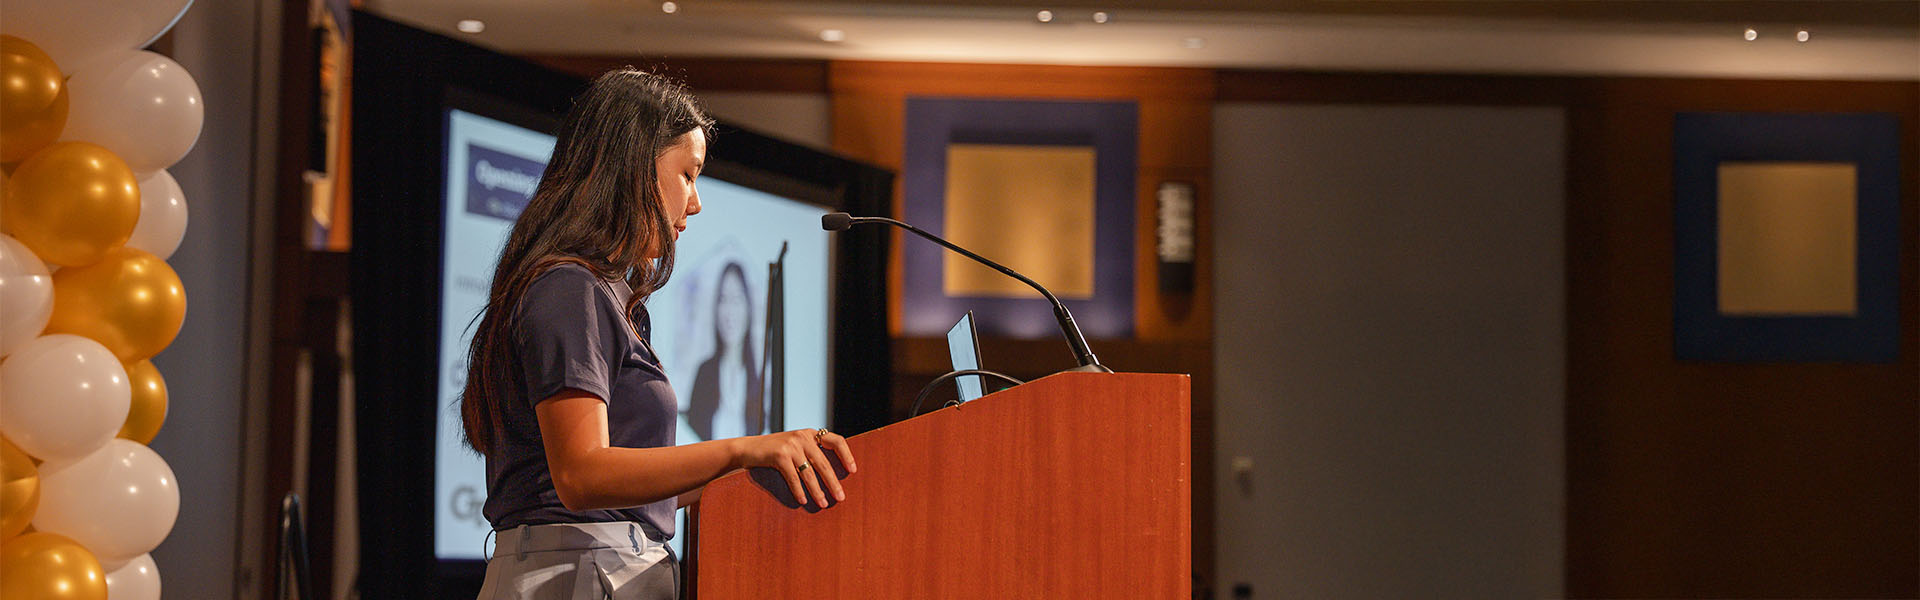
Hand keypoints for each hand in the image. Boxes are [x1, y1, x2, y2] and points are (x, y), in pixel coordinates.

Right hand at [730, 428, 857, 506]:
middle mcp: (803, 437)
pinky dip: (799, 491)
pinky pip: (793, 478)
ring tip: (824, 504)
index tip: (853, 471)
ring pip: (809, 473)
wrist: (747, 448)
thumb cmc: (774, 450)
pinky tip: (803, 501)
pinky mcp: (779, 456)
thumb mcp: (795, 445)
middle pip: (824, 463)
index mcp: (810, 433)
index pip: (837, 441)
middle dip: (833, 482)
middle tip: (841, 497)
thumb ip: (811, 451)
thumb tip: (832, 473)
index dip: (847, 455)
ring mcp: (791, 446)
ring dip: (818, 491)